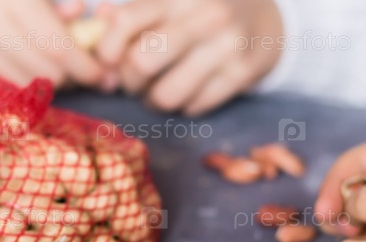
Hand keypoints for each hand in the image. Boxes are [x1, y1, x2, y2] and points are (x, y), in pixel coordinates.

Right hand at [0, 0, 103, 87]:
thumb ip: (58, 1)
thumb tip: (79, 14)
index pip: (58, 46)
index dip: (85, 66)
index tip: (102, 76)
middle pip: (46, 69)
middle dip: (70, 76)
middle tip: (80, 72)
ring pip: (27, 83)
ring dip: (47, 83)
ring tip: (53, 69)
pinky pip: (5, 85)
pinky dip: (24, 83)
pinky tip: (29, 70)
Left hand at [95, 0, 282, 114]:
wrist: (268, 18)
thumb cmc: (202, 12)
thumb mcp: (170, 3)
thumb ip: (132, 13)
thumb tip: (97, 23)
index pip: (125, 22)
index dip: (107, 50)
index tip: (109, 62)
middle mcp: (203, 14)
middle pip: (141, 63)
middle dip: (130, 81)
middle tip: (136, 81)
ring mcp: (226, 44)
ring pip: (167, 95)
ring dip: (155, 101)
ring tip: (159, 93)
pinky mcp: (243, 72)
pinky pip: (195, 106)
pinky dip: (185, 106)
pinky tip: (190, 92)